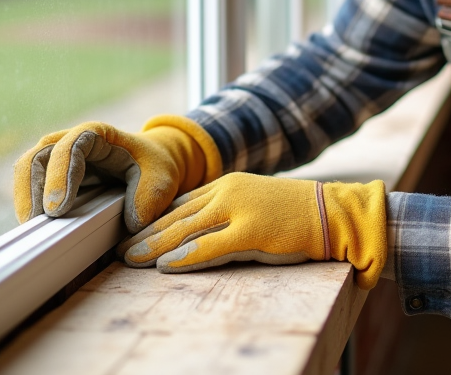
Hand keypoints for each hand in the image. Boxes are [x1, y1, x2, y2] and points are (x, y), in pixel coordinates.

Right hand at [13, 115, 221, 232]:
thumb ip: (149, 198)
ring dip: (25, 200)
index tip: (57, 210)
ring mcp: (58, 160)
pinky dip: (31, 206)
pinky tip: (38, 229)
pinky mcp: (53, 178)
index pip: (71, 146)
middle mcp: (71, 142)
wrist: (151, 164)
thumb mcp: (161, 179)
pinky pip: (32, 188)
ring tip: (33, 230)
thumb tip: (131, 224)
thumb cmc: (154, 166)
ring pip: (27, 172)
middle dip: (32, 190)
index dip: (59, 175)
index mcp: (97, 135)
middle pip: (38, 157)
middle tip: (37, 224)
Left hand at [117, 172, 387, 288]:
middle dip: (143, 233)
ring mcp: (238, 209)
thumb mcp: (254, 206)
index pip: (179, 202)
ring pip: (184, 229)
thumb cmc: (296, 215)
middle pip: (175, 215)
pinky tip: (163, 265)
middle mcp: (227, 192)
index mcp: (226, 184)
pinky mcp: (250, 231)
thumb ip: (225, 214)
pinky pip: (208, 246)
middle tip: (117, 248)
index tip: (130, 232)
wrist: (332, 212)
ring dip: (153, 245)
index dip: (152, 219)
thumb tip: (194, 234)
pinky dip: (183, 257)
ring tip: (128, 258)